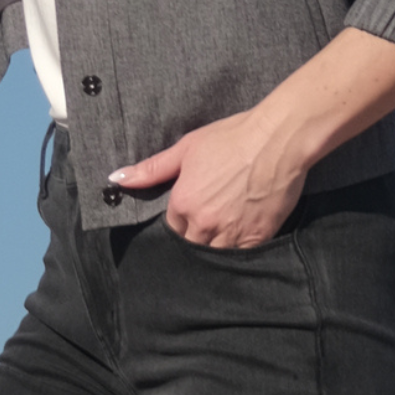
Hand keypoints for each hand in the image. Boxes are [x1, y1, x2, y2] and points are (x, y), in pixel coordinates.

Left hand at [109, 108, 308, 249]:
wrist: (278, 139)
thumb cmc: (233, 137)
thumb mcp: (187, 147)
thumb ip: (151, 169)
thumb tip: (116, 179)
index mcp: (183, 203)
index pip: (173, 227)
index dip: (183, 219)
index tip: (195, 209)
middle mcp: (204, 222)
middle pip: (191, 244)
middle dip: (197, 235)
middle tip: (212, 218)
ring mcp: (232, 233)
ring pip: (214, 254)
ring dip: (216, 246)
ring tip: (226, 227)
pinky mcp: (258, 237)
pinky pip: (240, 257)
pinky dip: (239, 249)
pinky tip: (244, 233)